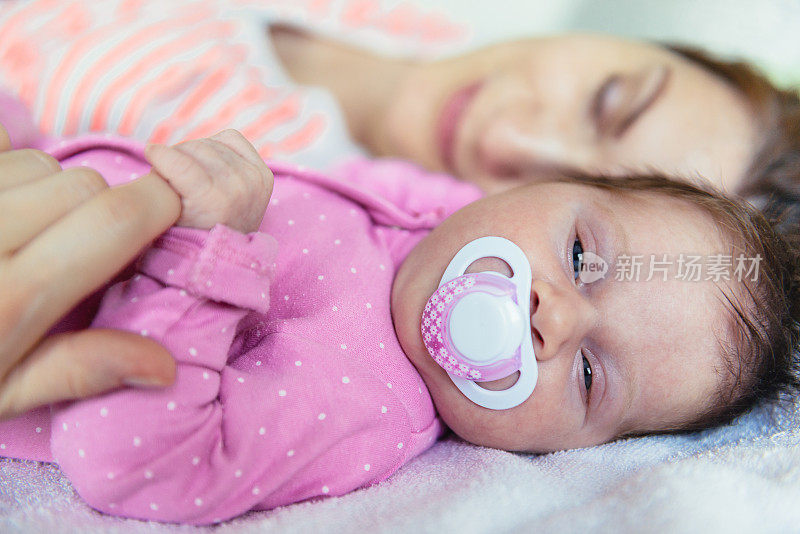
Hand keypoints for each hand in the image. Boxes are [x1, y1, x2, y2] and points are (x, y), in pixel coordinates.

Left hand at [0, 123, 179, 420]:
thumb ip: (80, 369)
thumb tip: (165, 364)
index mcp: (10, 298)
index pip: (115, 220)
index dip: (158, 204)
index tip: (168, 213)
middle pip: (84, 185)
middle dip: (102, 209)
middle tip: (82, 247)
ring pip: (39, 163)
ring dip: (50, 191)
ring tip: (24, 231)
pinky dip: (7, 168)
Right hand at [145, 130, 273, 232]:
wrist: (225, 251)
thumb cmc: (189, 232)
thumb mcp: (168, 214)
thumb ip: (159, 186)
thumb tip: (154, 149)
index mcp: (214, 201)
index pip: (181, 162)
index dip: (160, 154)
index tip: (150, 152)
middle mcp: (239, 189)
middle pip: (196, 148)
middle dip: (177, 155)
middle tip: (170, 169)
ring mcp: (254, 181)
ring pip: (212, 143)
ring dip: (195, 152)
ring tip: (188, 169)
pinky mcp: (263, 174)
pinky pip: (232, 139)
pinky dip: (217, 144)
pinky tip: (209, 161)